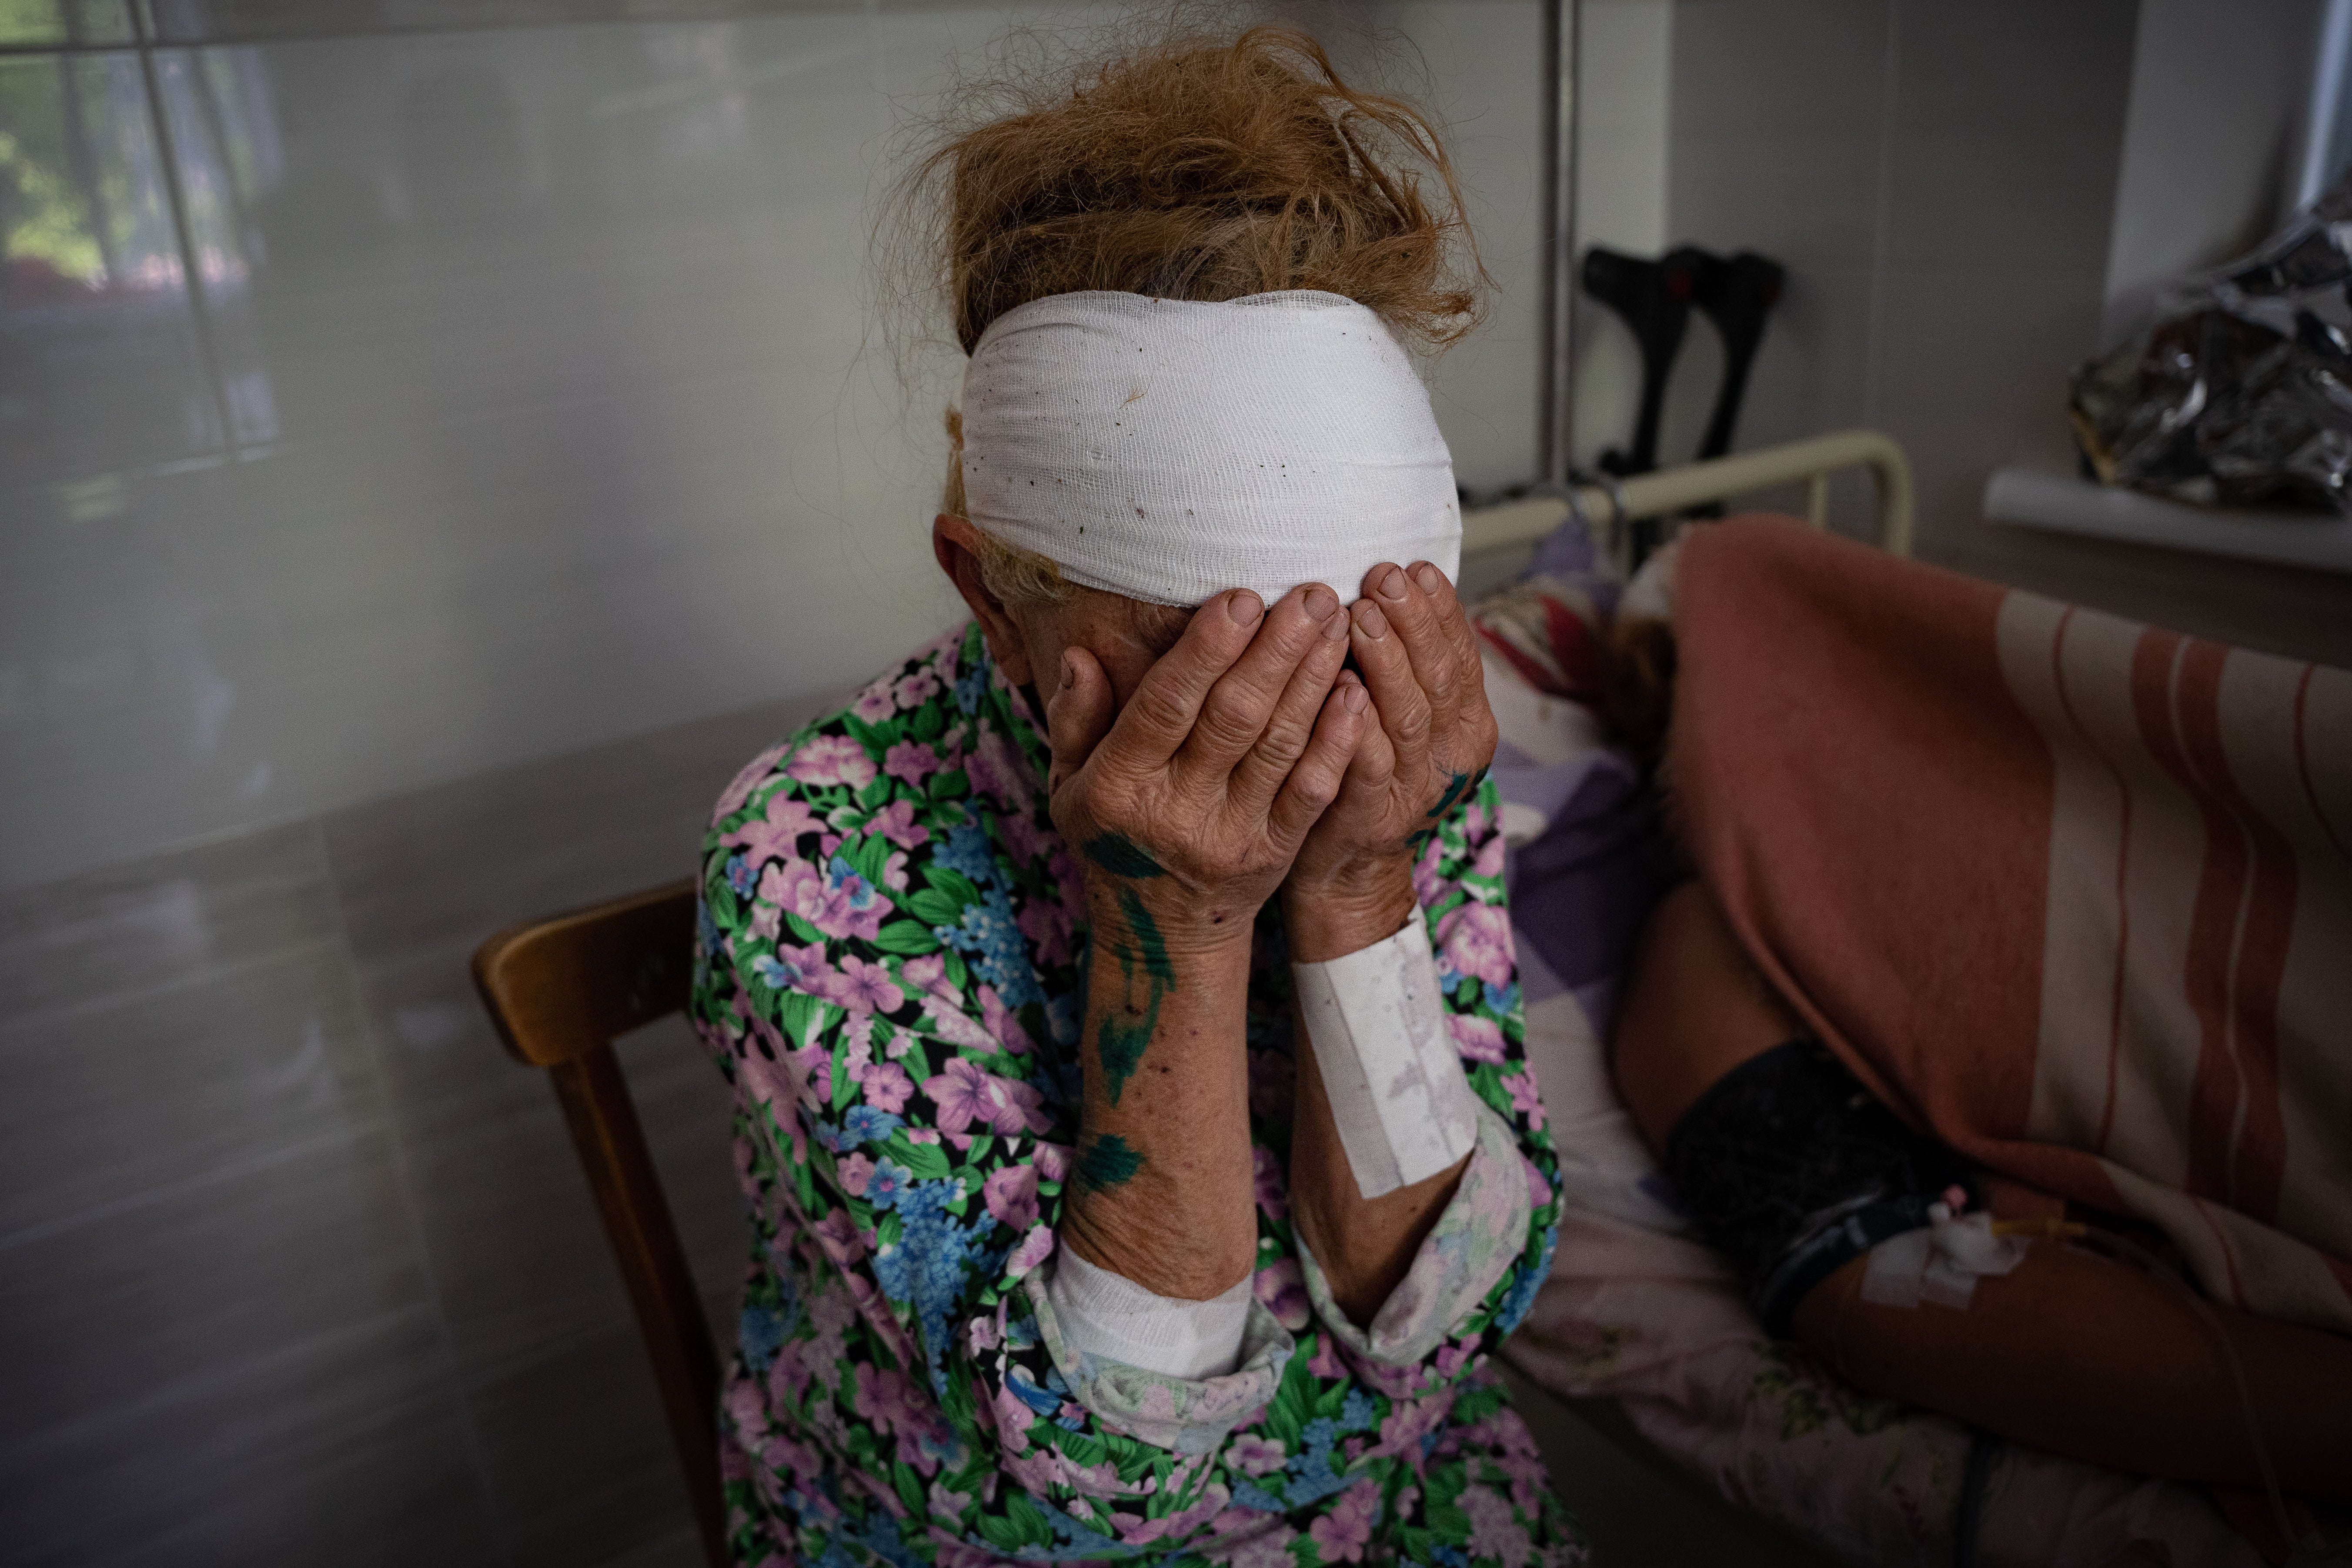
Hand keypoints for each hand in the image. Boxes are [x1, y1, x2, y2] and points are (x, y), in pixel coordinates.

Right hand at [1045, 584, 1367, 948]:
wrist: (1158, 934)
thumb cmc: (1113, 838)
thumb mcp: (1069, 785)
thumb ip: (1074, 720)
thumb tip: (1079, 656)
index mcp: (1118, 787)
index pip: (1166, 707)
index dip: (1205, 652)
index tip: (1241, 599)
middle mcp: (1175, 812)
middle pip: (1233, 718)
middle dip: (1276, 651)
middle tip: (1312, 595)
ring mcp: (1231, 836)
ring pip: (1278, 746)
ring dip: (1313, 681)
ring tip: (1338, 624)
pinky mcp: (1275, 852)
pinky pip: (1311, 793)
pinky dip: (1337, 743)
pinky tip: (1356, 695)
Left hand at [1284, 561, 1497, 935]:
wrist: (1349, 867)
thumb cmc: (1370, 771)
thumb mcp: (1407, 714)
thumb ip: (1410, 664)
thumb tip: (1395, 580)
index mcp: (1467, 724)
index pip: (1463, 656)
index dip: (1441, 611)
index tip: (1416, 568)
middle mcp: (1450, 755)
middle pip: (1439, 678)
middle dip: (1413, 623)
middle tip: (1383, 579)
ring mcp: (1414, 787)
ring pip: (1407, 715)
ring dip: (1386, 662)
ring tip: (1360, 617)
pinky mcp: (1370, 815)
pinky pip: (1367, 765)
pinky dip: (1355, 725)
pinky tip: (1341, 688)